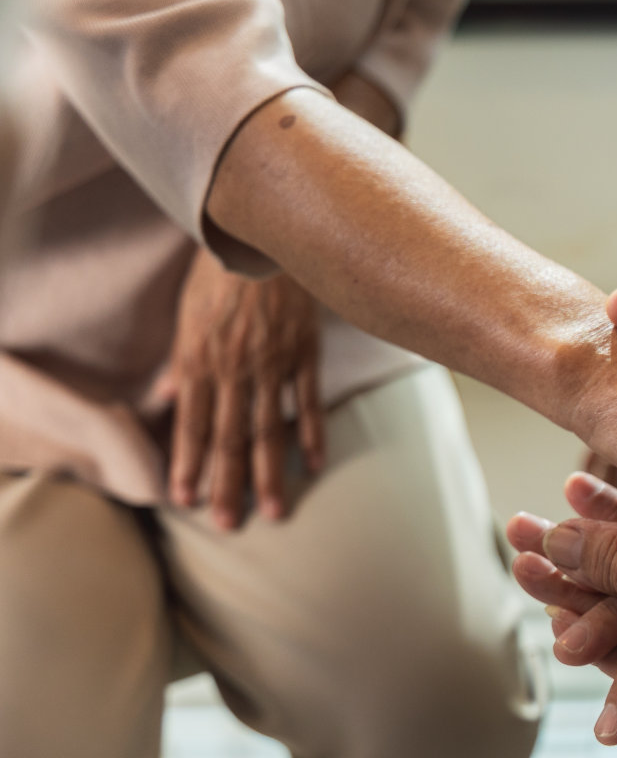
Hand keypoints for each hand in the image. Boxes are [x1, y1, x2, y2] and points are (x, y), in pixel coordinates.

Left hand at [160, 249, 322, 529]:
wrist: (261, 233)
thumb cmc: (218, 272)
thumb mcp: (187, 315)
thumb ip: (180, 362)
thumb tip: (164, 399)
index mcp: (200, 360)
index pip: (191, 425)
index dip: (188, 464)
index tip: (185, 500)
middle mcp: (234, 370)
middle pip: (229, 438)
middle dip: (226, 484)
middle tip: (227, 525)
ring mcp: (272, 365)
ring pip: (268, 430)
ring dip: (268, 474)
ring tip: (274, 512)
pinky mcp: (304, 353)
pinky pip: (307, 402)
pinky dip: (310, 435)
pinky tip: (312, 466)